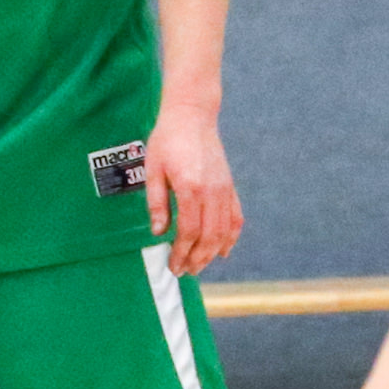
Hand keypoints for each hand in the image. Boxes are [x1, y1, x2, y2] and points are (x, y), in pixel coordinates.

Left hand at [144, 106, 242, 276]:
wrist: (192, 116)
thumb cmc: (167, 141)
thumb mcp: (153, 170)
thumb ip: (157, 203)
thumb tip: (159, 233)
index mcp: (191, 188)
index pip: (188, 232)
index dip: (181, 253)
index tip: (173, 266)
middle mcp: (212, 191)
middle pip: (208, 237)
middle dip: (196, 259)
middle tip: (184, 272)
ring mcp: (224, 189)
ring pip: (224, 231)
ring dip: (212, 253)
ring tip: (199, 266)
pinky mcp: (230, 186)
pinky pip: (235, 218)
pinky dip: (231, 237)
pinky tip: (223, 251)